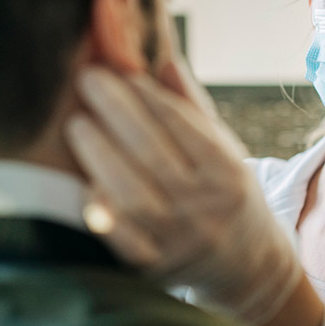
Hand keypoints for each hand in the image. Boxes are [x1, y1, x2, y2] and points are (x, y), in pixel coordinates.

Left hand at [64, 61, 302, 325]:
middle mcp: (206, 207)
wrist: (247, 265)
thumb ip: (190, 106)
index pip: (184, 126)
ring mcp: (180, 240)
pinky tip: (84, 182)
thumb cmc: (226, 193)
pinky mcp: (154, 268)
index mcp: (227, 172)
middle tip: (88, 79)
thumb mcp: (224, 149)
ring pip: (133, 195)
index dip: (149, 95)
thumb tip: (159, 57)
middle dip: (117, 111)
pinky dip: (102, 211)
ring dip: (100, 155)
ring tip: (77, 123)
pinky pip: (121, 240)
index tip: (120, 68)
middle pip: (154, 154)